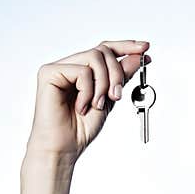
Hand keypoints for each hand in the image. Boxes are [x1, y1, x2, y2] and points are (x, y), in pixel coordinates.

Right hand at [25, 39, 151, 161]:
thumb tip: (138, 57)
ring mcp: (58, 68)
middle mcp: (70, 65)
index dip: (126, 46)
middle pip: (102, 51)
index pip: (105, 49)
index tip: (145, 48)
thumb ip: (121, 77)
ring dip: (104, 84)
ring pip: (94, 57)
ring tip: (98, 105)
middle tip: (116, 96)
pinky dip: (88, 91)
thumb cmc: (81, 128)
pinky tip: (81, 107)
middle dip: (117, 73)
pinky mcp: (49, 73)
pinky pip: (81, 71)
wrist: (65, 147)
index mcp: (83, 70)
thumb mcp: (110, 99)